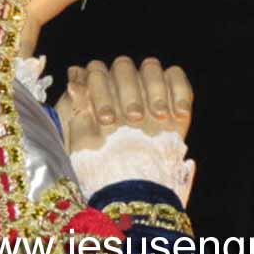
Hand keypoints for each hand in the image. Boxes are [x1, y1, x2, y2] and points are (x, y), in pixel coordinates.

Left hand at [56, 56, 192, 150]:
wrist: (131, 188)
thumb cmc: (101, 162)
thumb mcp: (82, 138)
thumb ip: (77, 106)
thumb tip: (74, 78)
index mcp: (97, 87)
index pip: (97, 70)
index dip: (100, 90)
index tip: (107, 119)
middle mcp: (121, 83)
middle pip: (123, 66)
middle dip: (127, 91)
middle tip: (133, 118)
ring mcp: (147, 87)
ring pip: (150, 67)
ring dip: (153, 89)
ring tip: (157, 116)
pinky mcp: (173, 96)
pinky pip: (177, 77)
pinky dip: (179, 90)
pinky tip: (178, 113)